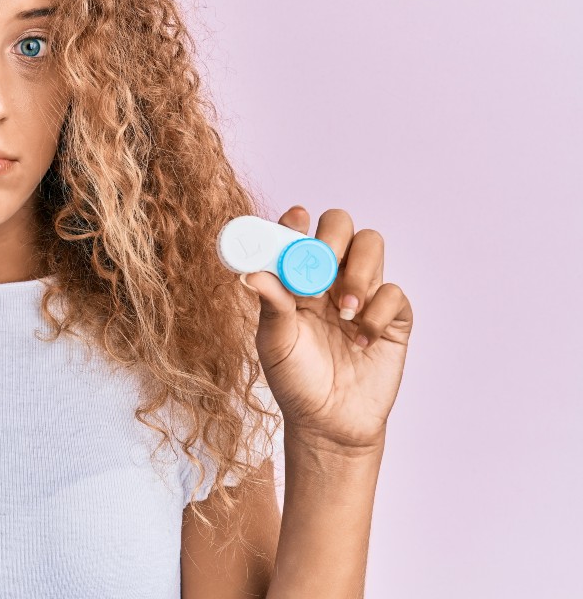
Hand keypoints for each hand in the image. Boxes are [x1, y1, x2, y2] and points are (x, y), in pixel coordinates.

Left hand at [241, 206, 413, 453]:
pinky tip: (361, 341)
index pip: (298, 233)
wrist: (329, 423)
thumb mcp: (275, 343)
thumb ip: (270, 305)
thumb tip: (250, 274)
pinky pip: (394, 292)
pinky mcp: (391, 317)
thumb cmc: (295, 380)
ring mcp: (362, 293)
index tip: (295, 221)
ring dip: (359, 271)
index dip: (296, 221)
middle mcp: (329, 278)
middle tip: (324, 265)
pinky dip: (377, 312)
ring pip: (371, 245)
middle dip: (334, 237)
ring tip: (345, 312)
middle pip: (340, 226)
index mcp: (295, 278)